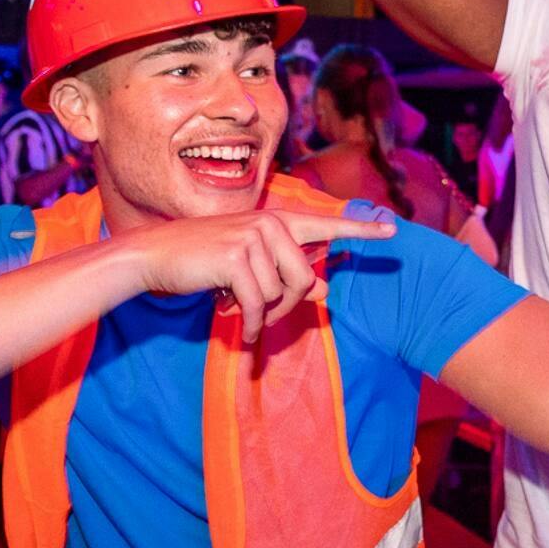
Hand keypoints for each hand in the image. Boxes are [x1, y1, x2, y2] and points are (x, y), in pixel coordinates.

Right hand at [113, 210, 394, 345]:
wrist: (154, 256)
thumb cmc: (204, 260)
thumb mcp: (251, 265)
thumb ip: (289, 273)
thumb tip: (326, 287)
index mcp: (278, 221)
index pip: (326, 226)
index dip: (361, 232)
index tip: (394, 231)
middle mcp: (271, 224)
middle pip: (304, 280)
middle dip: (287, 305)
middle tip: (262, 313)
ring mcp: (254, 238)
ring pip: (282, 294)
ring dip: (264, 313)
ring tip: (240, 309)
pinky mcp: (237, 259)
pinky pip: (259, 304)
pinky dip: (251, 323)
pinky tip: (238, 326)